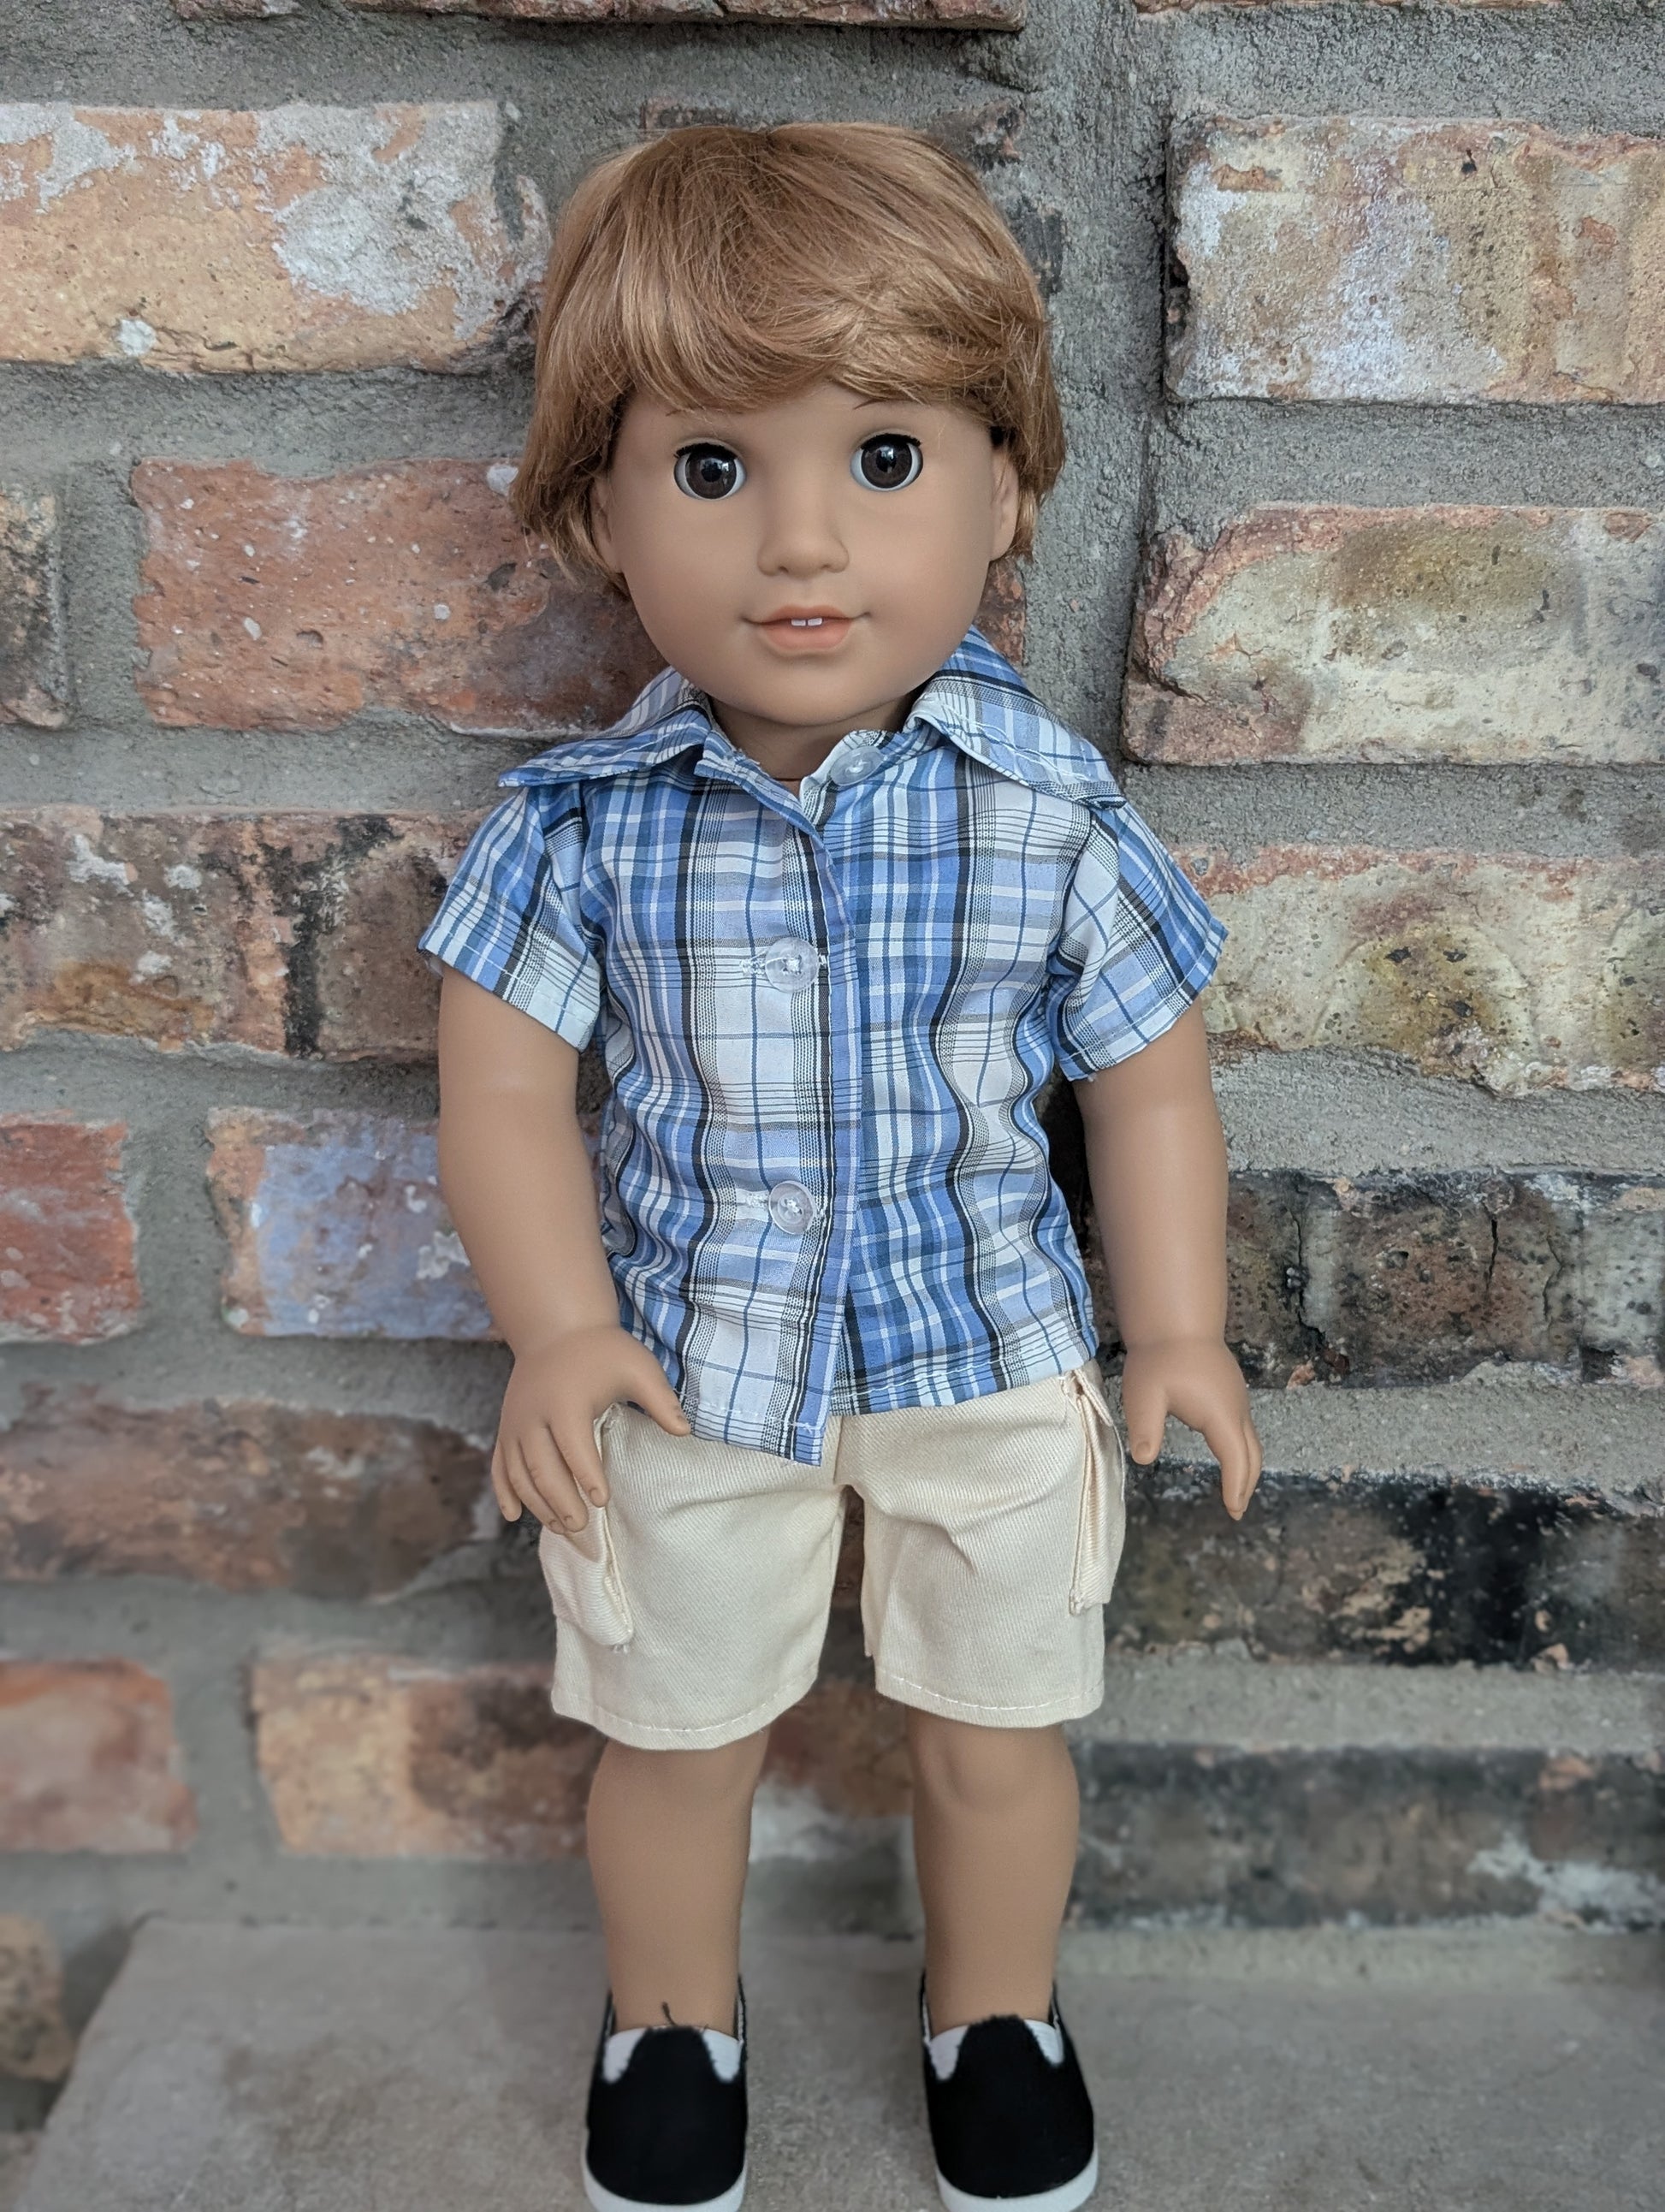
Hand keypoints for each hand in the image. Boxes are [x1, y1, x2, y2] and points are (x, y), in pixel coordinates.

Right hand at [491, 1322, 689, 1534]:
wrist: (556, 1328)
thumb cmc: (603, 1350)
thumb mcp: (638, 1367)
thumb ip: (661, 1400)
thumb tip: (685, 1431)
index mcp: (566, 1403)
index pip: (575, 1447)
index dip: (587, 1476)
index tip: (603, 1500)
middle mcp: (533, 1415)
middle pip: (542, 1467)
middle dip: (560, 1501)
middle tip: (580, 1526)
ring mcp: (514, 1423)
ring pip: (519, 1473)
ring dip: (537, 1503)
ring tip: (560, 1527)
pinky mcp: (506, 1427)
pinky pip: (499, 1465)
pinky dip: (504, 1492)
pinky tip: (514, 1515)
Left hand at [1119, 1336, 1261, 1520]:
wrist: (1176, 1320)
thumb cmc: (1159, 1358)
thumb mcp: (1145, 1395)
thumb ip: (1145, 1427)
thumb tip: (1143, 1459)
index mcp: (1220, 1415)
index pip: (1235, 1460)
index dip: (1235, 1487)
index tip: (1233, 1511)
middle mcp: (1236, 1410)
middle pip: (1251, 1455)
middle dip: (1246, 1483)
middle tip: (1237, 1509)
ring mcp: (1237, 1398)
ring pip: (1250, 1440)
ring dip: (1246, 1467)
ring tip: (1236, 1490)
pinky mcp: (1231, 1391)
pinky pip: (1243, 1428)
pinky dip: (1242, 1449)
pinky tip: (1228, 1454)